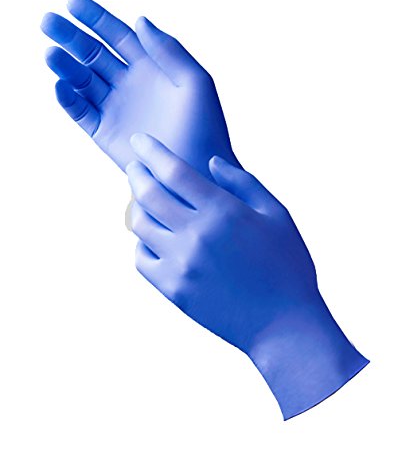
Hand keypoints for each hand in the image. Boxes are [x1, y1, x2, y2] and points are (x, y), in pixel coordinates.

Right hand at [41, 0, 237, 174]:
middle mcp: (129, 84)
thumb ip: (169, 51)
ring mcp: (115, 107)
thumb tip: (139, 21)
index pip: (118, 36)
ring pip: (81, 80)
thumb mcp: (196, 82)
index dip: (96, 18)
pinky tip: (61, 86)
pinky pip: (80, 111)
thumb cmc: (205, 127)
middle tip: (48, 21)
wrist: (198, 171)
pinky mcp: (104, 132)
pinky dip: (68, 99)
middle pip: (92, 54)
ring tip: (51, 54)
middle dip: (70, 37)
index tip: (72, 3)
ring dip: (65, 65)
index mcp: (151, 67)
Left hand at [126, 133, 368, 419]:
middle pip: (148, 195)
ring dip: (137, 208)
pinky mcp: (174, 291)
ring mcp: (181, 265)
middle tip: (135, 167)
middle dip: (136, 174)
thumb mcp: (277, 214)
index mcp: (223, 212)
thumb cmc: (287, 266)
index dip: (152, 151)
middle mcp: (196, 235)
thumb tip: (211, 161)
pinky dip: (142, 244)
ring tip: (144, 202)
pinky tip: (152, 238)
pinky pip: (141, 260)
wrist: (284, 325)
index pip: (173, 171)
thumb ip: (244, 182)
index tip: (139, 141)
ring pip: (140, 226)